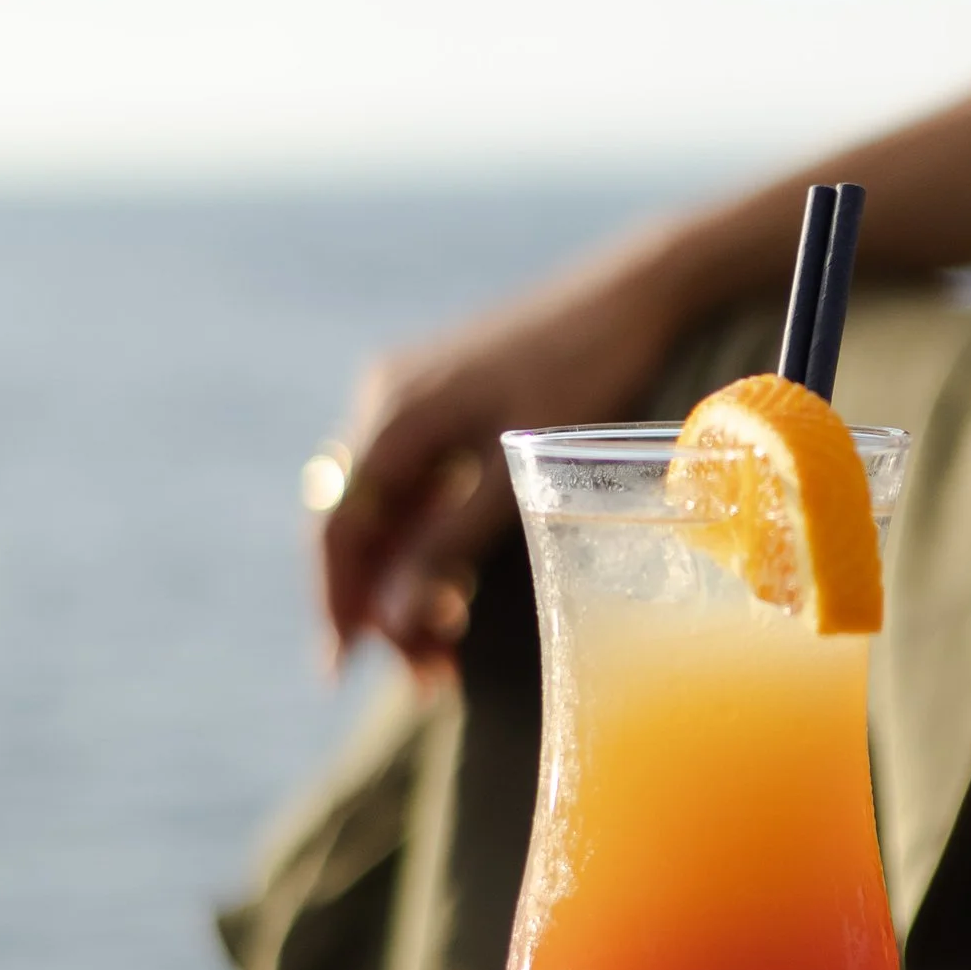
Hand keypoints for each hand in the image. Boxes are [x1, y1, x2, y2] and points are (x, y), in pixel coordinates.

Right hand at [313, 236, 690, 672]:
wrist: (633, 293)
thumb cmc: (584, 372)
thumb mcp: (516, 469)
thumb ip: (452, 542)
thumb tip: (395, 618)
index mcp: (395, 413)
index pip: (339, 525)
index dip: (336, 600)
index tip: (343, 668)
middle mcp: (390, 402)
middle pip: (358, 524)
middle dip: (380, 605)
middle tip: (425, 676)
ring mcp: (417, 400)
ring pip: (389, 512)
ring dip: (406, 581)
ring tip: (446, 650)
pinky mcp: (449, 404)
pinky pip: (418, 489)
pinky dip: (429, 544)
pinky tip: (456, 590)